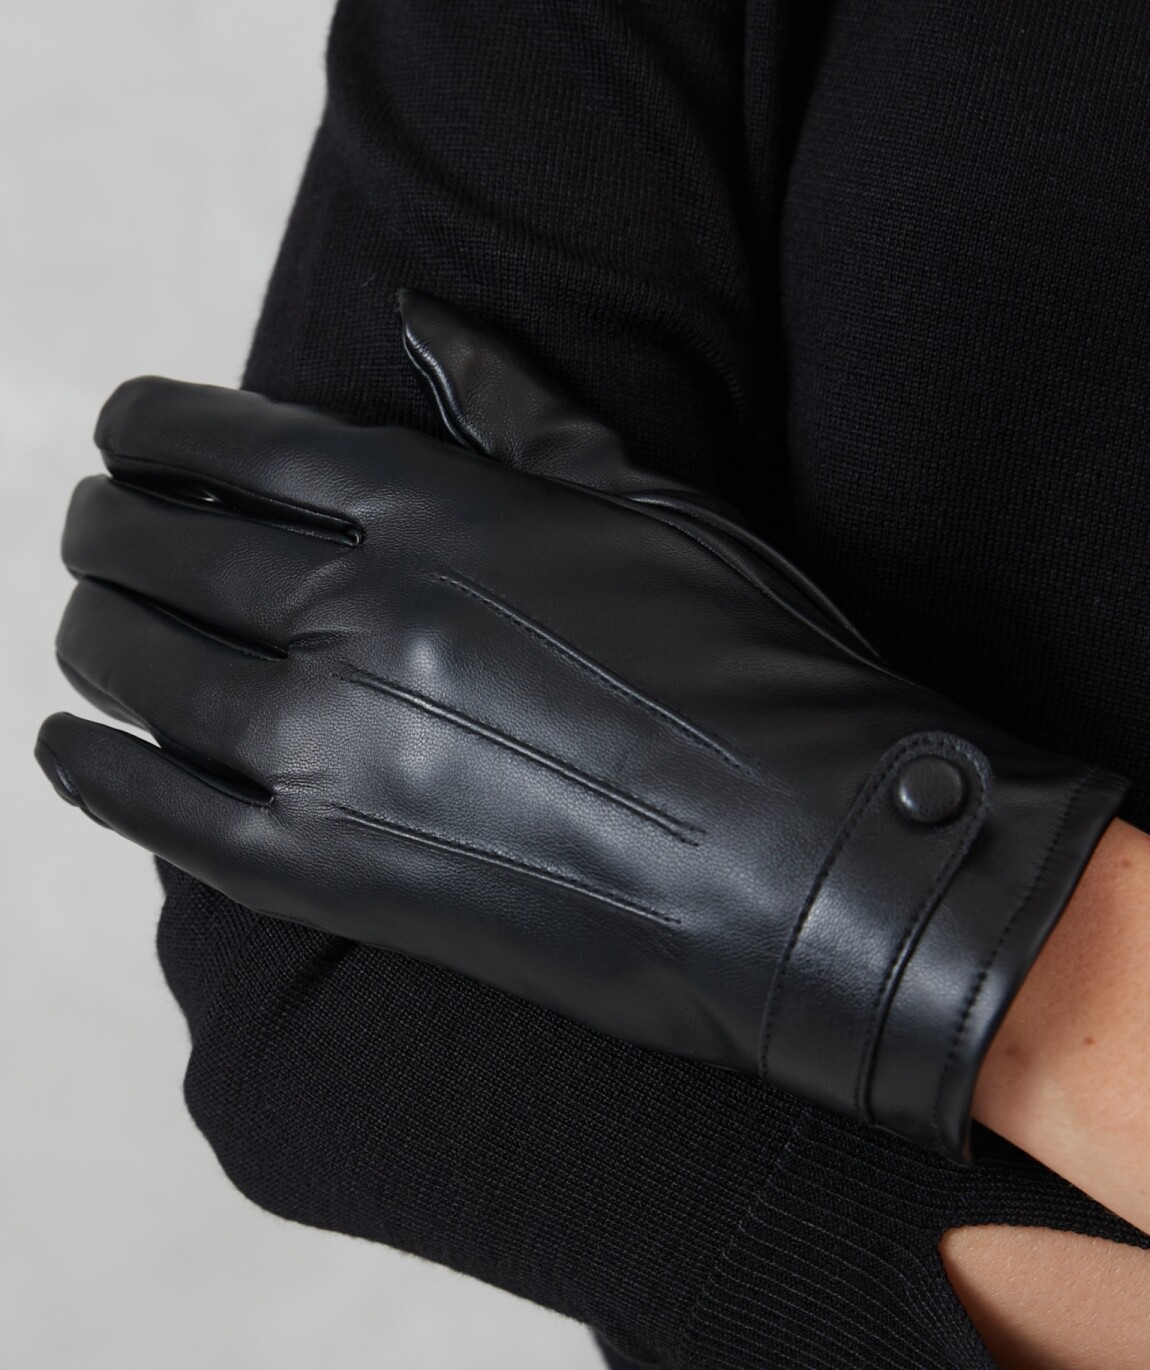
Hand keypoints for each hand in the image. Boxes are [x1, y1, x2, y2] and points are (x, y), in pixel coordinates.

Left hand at [36, 288, 1126, 1160]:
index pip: (229, 441)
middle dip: (106, 529)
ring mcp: (337, 755)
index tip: (130, 435)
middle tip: (97, 530)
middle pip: (159, 551)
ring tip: (91, 624)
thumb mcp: (651, 506)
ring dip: (92, 637)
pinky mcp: (341, 877)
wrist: (822, 864)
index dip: (153, 429)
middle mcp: (359, 618)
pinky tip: (66, 745)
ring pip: (140, 672)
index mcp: (434, 513)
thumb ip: (521, 416)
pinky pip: (165, 817)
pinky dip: (96, 775)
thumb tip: (431, 323)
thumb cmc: (759, 670)